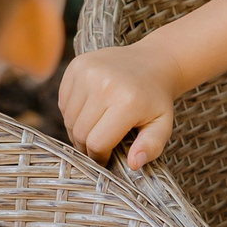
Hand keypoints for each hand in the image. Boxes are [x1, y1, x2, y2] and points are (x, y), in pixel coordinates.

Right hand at [57, 42, 182, 169]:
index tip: (106, 158)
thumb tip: (133, 165)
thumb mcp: (162, 125)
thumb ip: (150, 147)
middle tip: (99, 146)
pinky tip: (89, 111)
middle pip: (79, 132)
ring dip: (78, 130)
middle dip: (87, 146)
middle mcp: (104, 83)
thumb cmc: (156, 100)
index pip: (97, 143)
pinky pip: (63, 102)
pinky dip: (72, 113)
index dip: (99, 157)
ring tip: (95, 128)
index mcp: (127, 101)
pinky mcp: (76, 65)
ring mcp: (87, 72)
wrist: (153, 62)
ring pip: (68, 119)